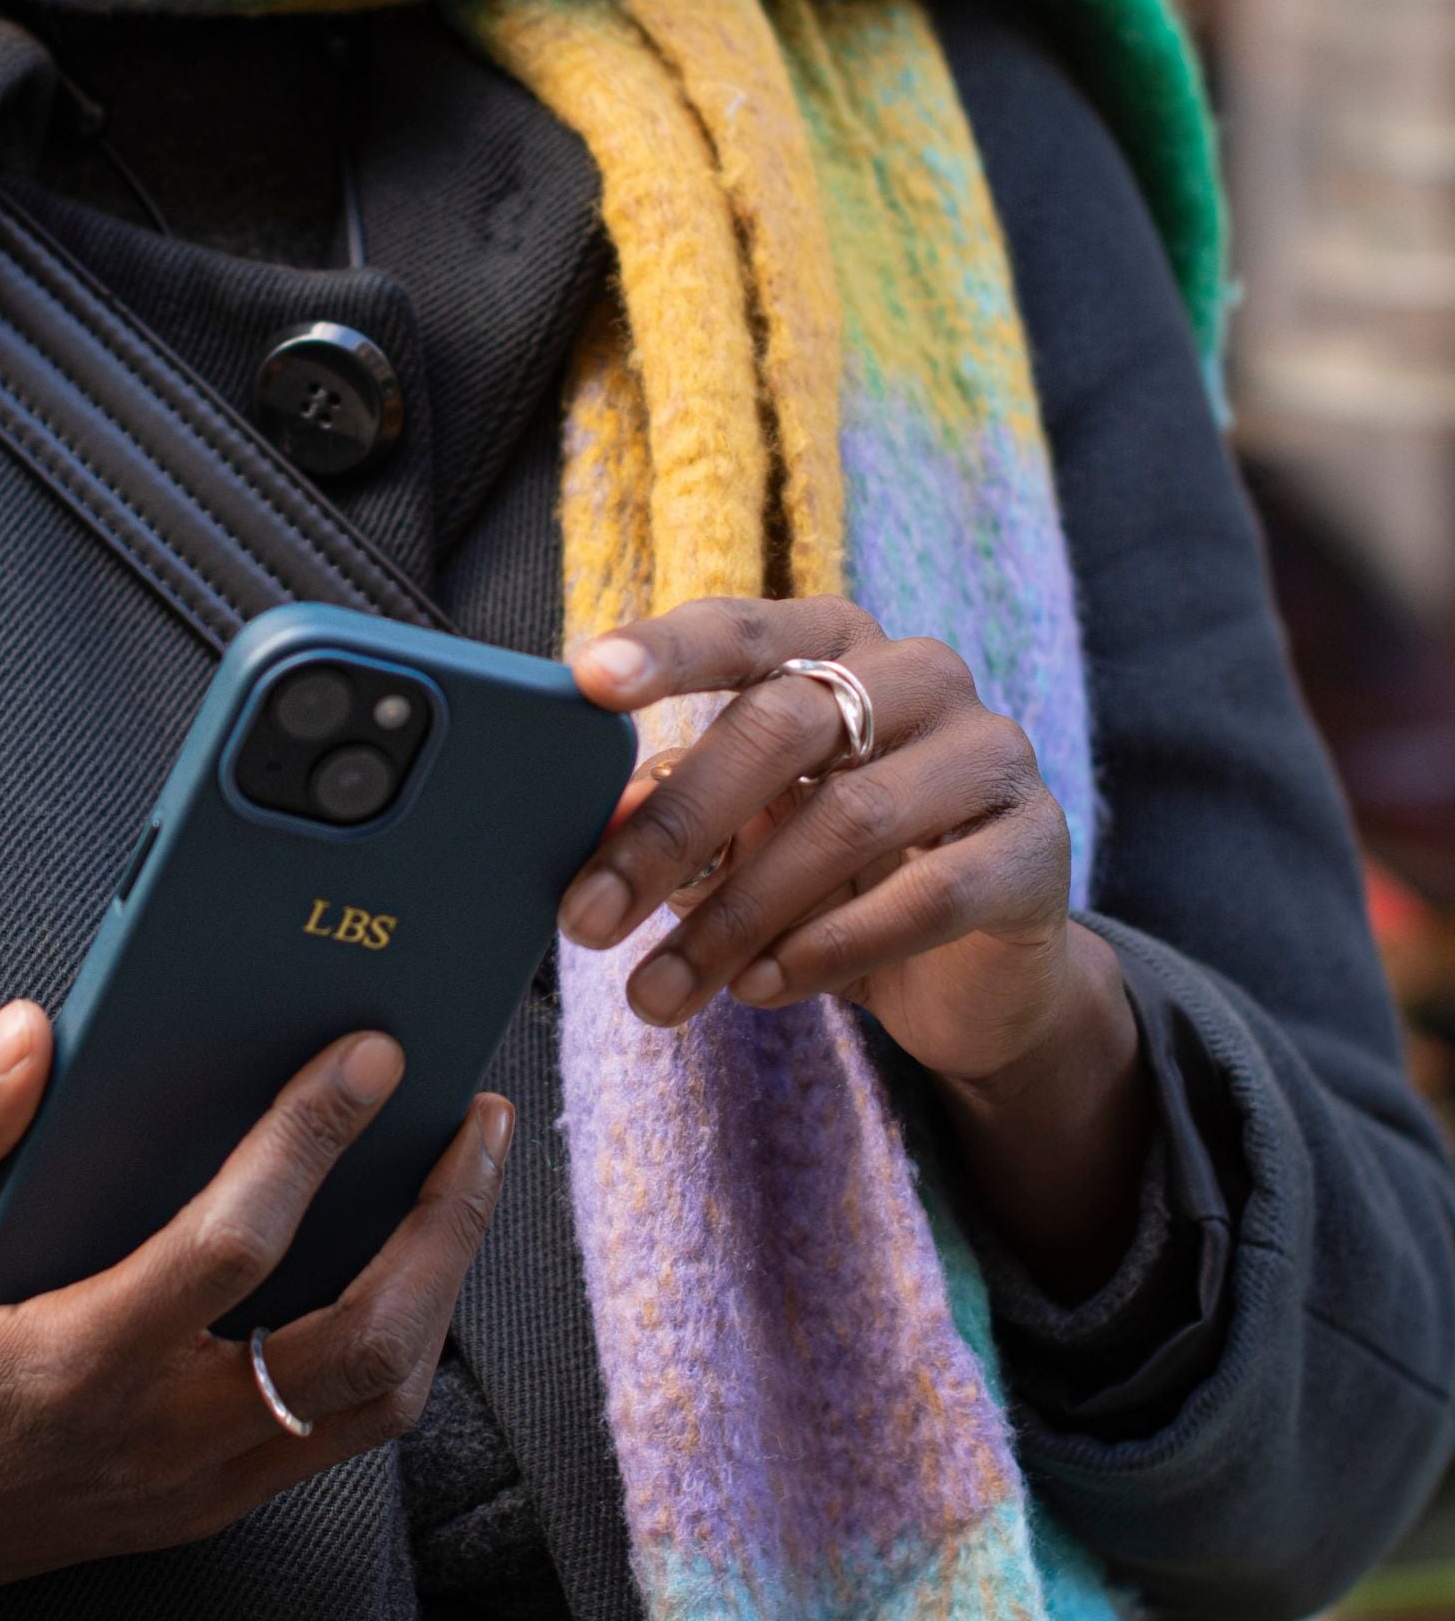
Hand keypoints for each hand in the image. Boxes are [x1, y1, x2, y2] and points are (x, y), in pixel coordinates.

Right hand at [0, 1005, 512, 1620]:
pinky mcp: (204, 1505)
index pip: (232, 1246)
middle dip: (444, 1223)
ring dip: (441, 1285)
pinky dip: (397, 1337)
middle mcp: (156, 1443)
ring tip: (460, 1178)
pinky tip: (397, 1260)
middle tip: (479, 1120)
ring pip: (379, 1399)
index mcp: (69, 1369)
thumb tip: (29, 1032)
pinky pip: (343, 1427)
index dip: (310, 1137)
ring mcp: (193, 1489)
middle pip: (365, 1343)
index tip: (369, 1049)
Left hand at [562, 593, 1148, 1293]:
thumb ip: (678, 816)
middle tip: (585, 922)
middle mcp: (920, 676)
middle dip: (670, 833)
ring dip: (736, 917)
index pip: (745, 629)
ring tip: (659, 992)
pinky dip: (832, 947)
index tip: (587, 679)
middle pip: (780, 728)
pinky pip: (928, 894)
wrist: (971, 974)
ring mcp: (990, 753)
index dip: (668, 650)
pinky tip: (762, 989)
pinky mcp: (1036, 846)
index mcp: (837, 649)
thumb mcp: (742, 841)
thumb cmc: (831, 882)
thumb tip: (599, 827)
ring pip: (847, 819)